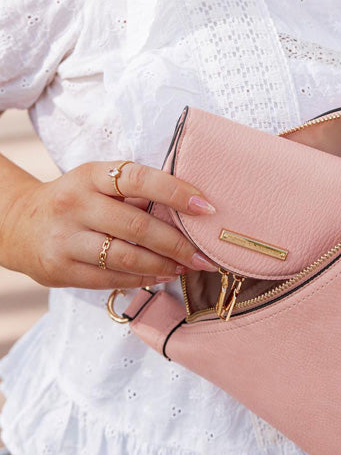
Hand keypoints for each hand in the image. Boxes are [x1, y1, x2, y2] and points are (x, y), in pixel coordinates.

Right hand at [1, 160, 217, 288]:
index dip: (176, 192)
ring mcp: (66, 238)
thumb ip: (136, 192)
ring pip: (126, 257)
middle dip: (178, 244)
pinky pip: (111, 278)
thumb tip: (191, 209)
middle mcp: (76, 204)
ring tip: (186, 267)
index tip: (206, 208)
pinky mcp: (61, 268)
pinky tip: (162, 276)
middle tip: (204, 255)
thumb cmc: (78, 202)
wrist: (19, 225)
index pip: (139, 179)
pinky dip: (142, 279)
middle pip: (138, 226)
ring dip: (164, 265)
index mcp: (91, 175)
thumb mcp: (98, 184)